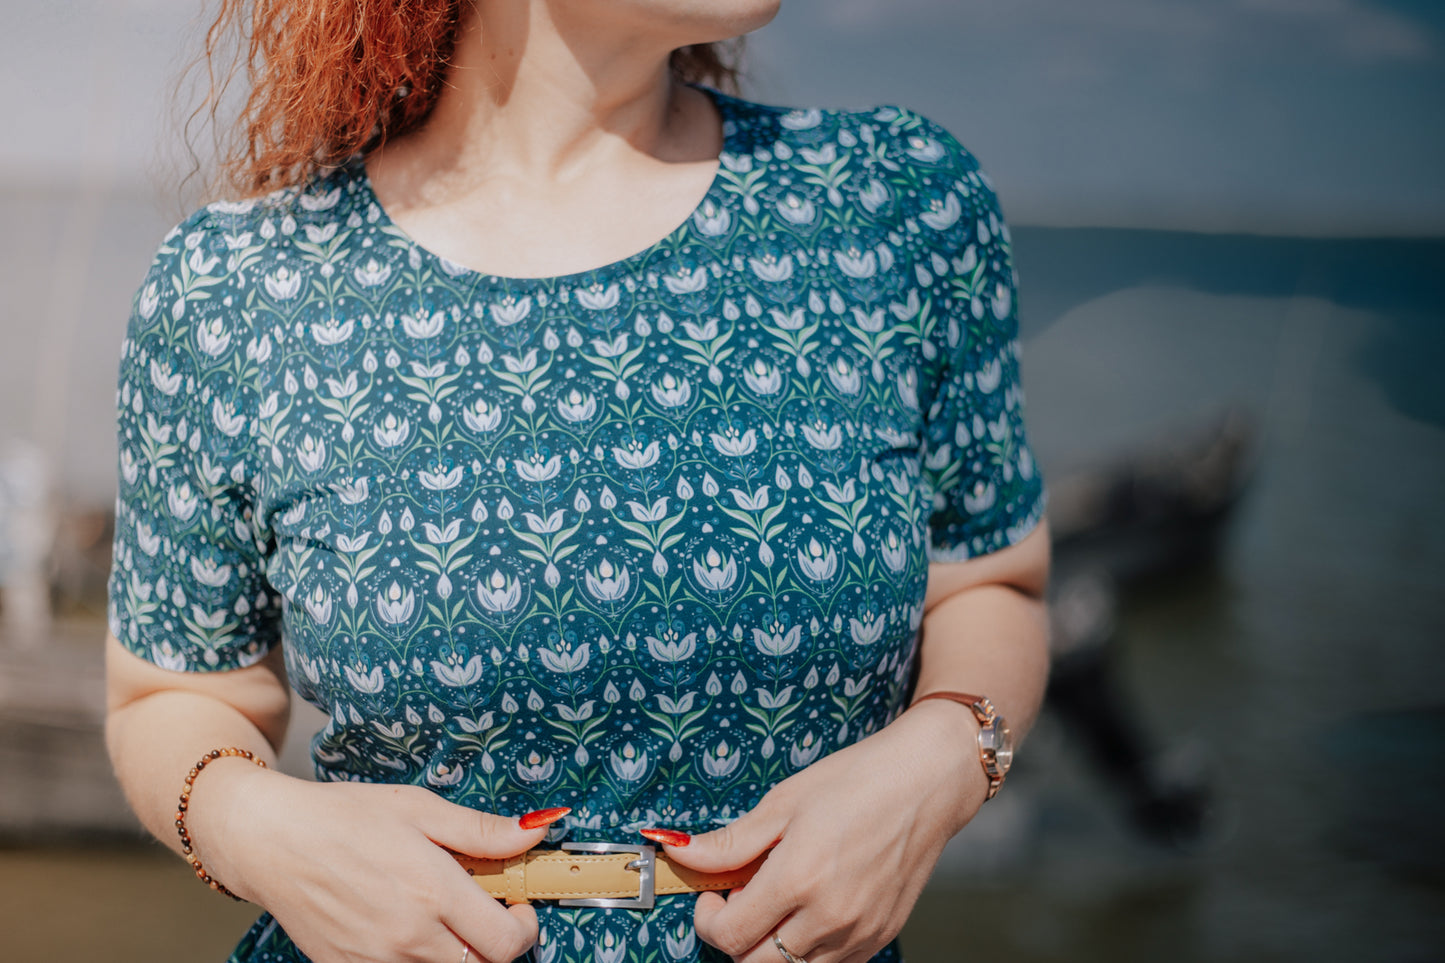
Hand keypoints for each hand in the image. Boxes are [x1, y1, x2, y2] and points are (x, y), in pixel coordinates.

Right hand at [185, 762, 563, 962]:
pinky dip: (415, 958)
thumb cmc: (345, 817)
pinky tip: (404, 927)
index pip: (507, 944)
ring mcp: (375, 961)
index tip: (515, 904)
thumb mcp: (421, 809)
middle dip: (493, 943)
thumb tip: (538, 831)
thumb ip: (482, 831)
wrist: (271, 840)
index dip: (523, 927)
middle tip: (481, 909)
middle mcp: (407, 937)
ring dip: (456, 952)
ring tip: (440, 915)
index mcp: (433, 892)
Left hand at [654, 700, 988, 962]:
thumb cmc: (858, 781)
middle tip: (740, 898)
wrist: (928, 782)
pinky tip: (809, 909)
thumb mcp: (784, 801)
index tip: (714, 891)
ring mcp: (859, 933)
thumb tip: (680, 853)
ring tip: (777, 902)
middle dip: (735, 939)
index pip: (729, 936)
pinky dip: (808, 949)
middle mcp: (829, 917)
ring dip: (771, 948)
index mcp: (799, 880)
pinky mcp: (881, 936)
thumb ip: (731, 841)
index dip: (709, 918)